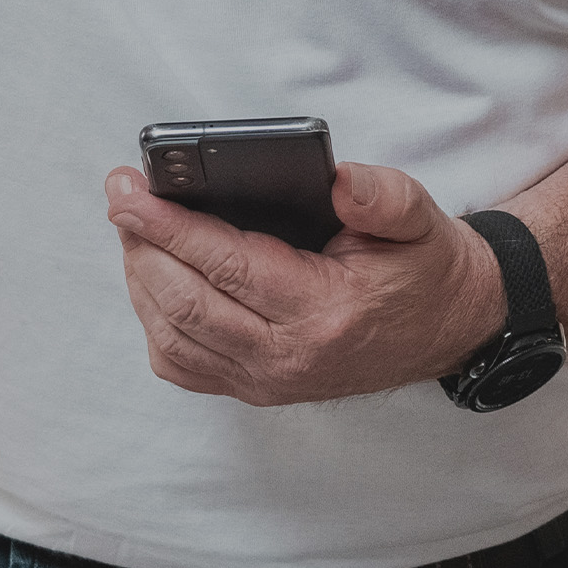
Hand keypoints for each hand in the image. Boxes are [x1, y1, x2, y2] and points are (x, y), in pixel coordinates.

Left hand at [105, 160, 503, 406]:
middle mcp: (289, 356)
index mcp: (325, 311)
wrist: (448, 328)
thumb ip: (381, 195)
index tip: (126, 193)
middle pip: (184, 302)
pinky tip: (154, 281)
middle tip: (120, 197)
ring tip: (132, 231)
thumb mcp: (419, 217)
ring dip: (141, 281)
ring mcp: (269, 381)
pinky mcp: (258, 389)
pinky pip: (183, 365)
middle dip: (141, 245)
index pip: (225, 264)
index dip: (167, 226)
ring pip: (173, 336)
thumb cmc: (422, 267)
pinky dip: (156, 322)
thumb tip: (337, 178)